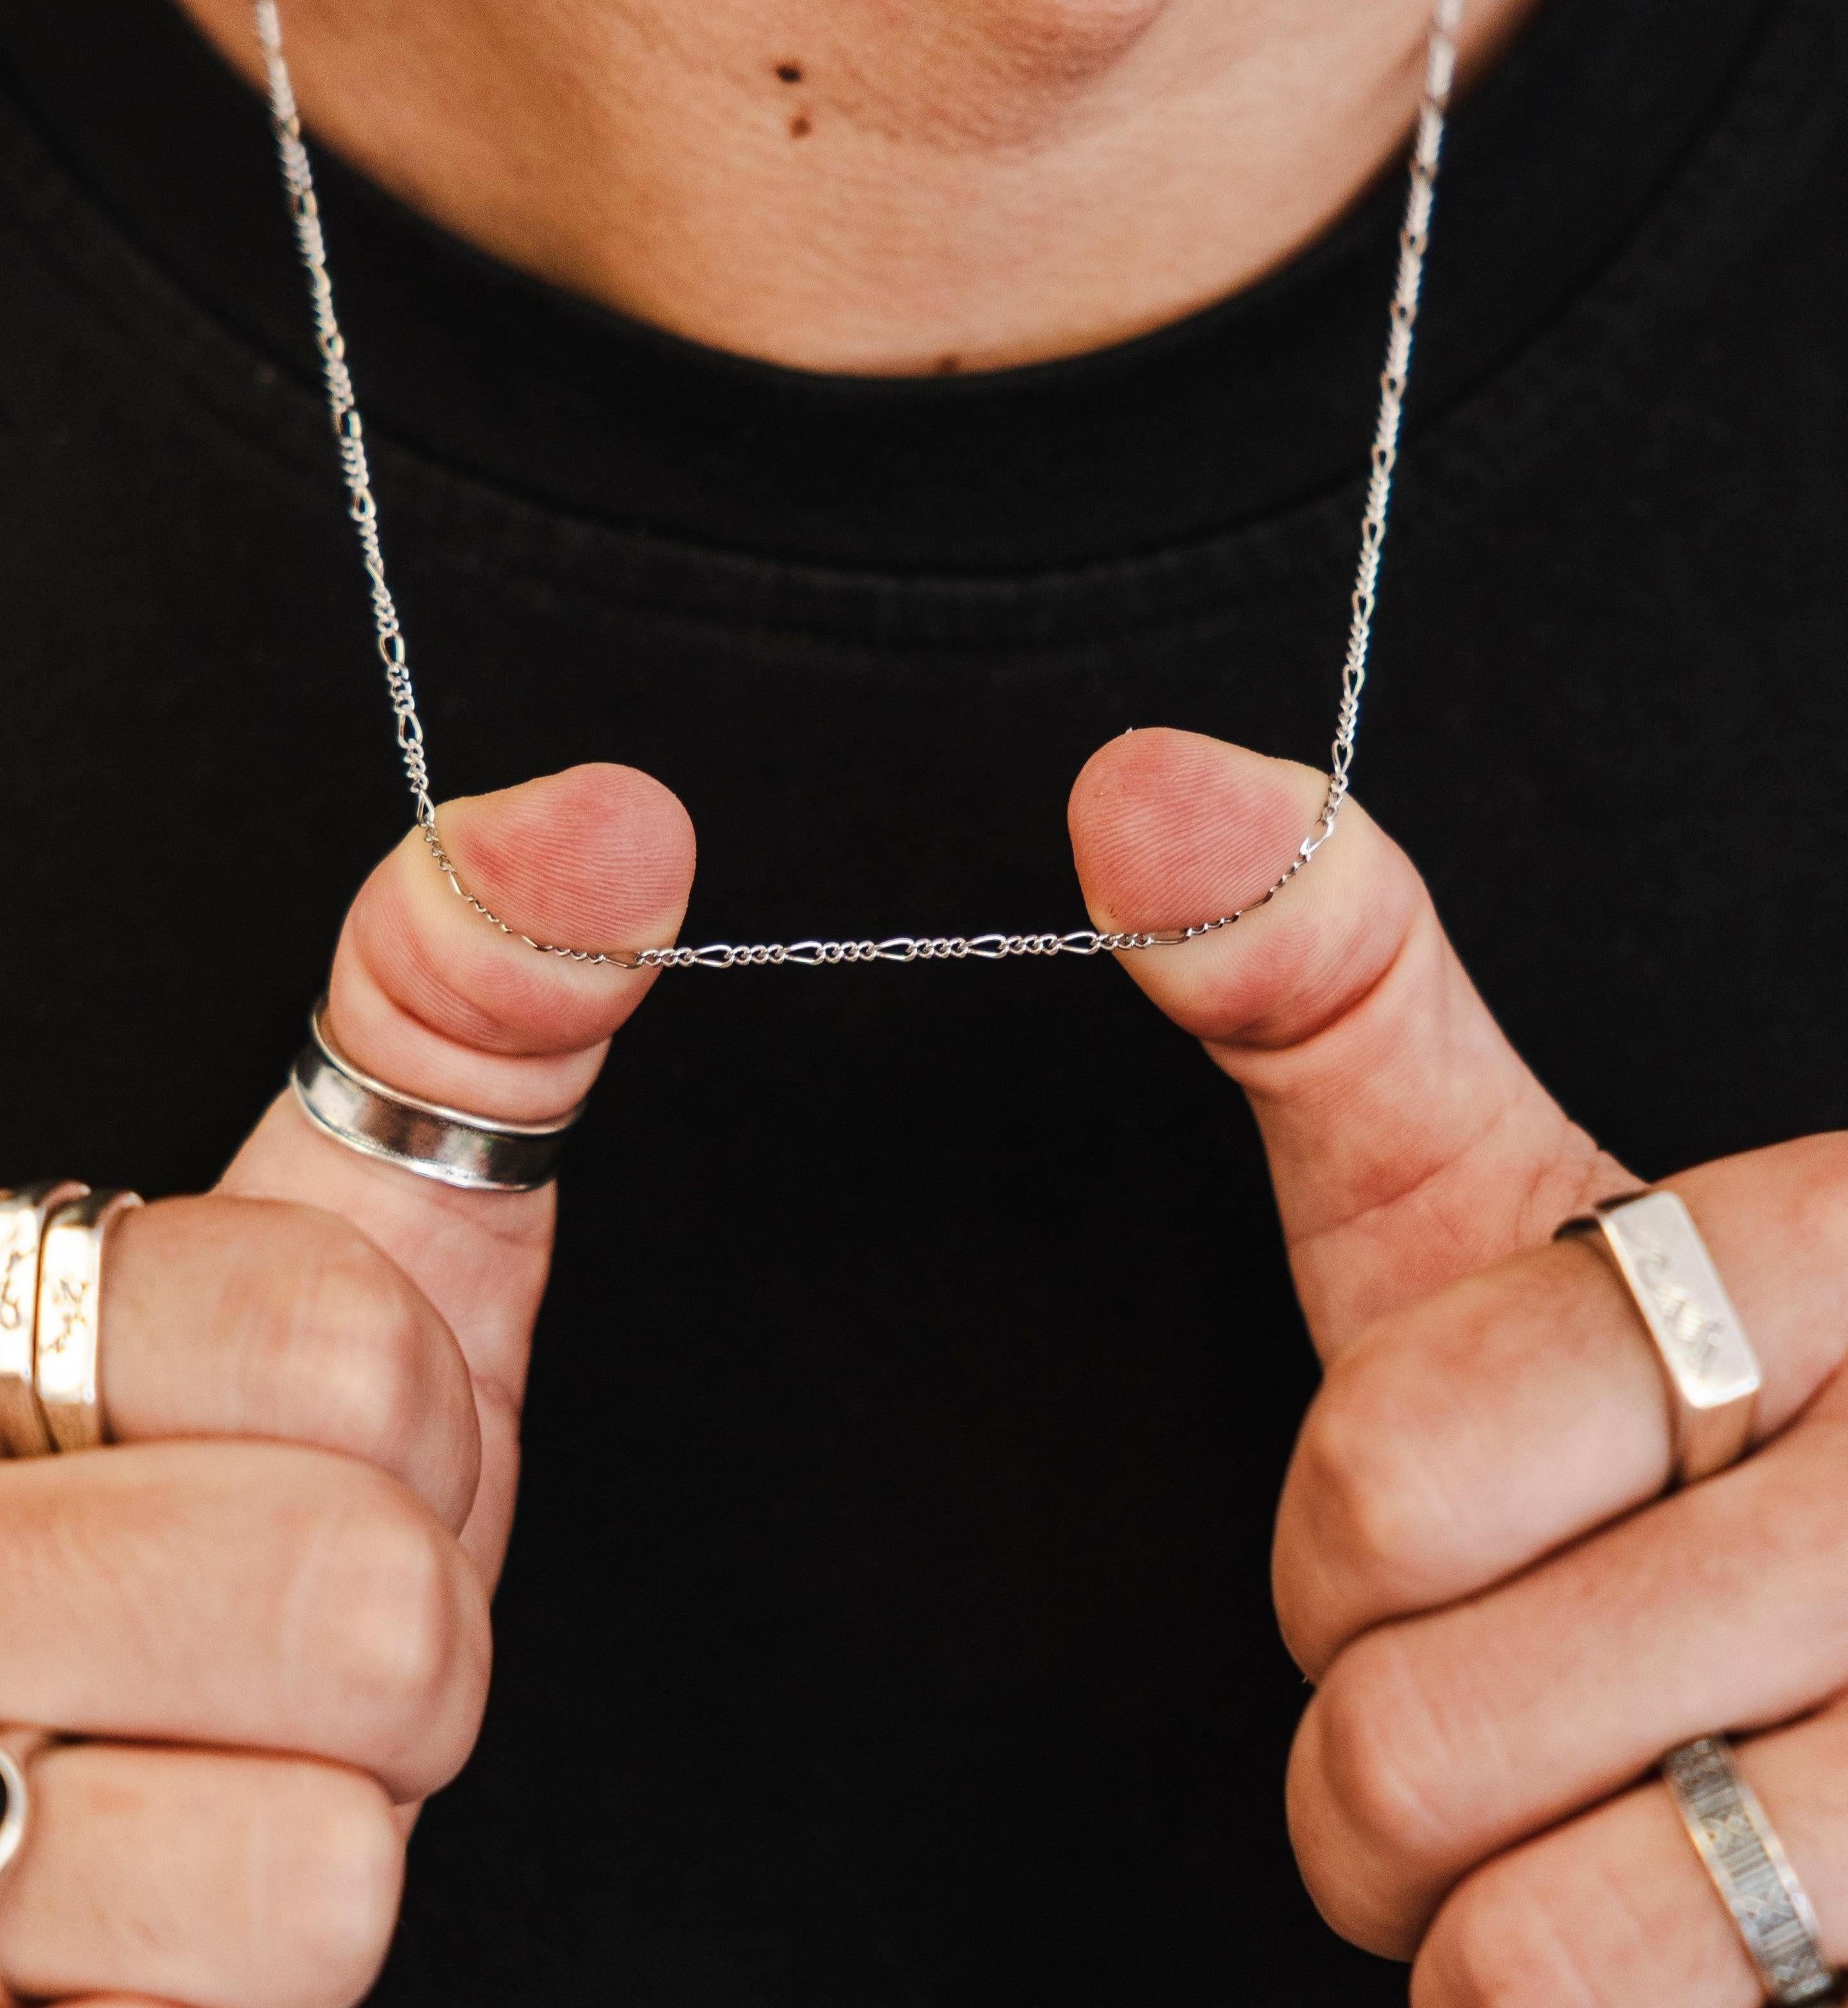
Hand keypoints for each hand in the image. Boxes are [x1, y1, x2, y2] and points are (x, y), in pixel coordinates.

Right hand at [0, 765, 693, 2007]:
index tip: (311, 1446)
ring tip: (201, 1768)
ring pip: (327, 1846)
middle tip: (274, 1636)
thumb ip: (454, 1023)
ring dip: (331, 1816)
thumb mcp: (296, 1245)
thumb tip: (617, 822)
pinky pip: (260, 1993)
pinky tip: (133, 1900)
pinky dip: (253, 1969)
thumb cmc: (157, 1484)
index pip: (346, 1340)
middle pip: (366, 1604)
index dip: (420, 1424)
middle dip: (403, 1642)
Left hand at [1071, 728, 1847, 2004]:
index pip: (1391, 1469)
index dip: (1341, 1540)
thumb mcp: (1475, 1174)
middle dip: (1381, 1732)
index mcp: (1817, 1255)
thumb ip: (1308, 978)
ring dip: (1464, 1904)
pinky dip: (1553, 2006)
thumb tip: (1135, 788)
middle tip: (1497, 1674)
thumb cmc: (1628, 1401)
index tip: (1442, 1520)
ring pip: (1525, 1938)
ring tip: (1569, 1805)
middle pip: (1415, 1722)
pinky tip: (1647, 1908)